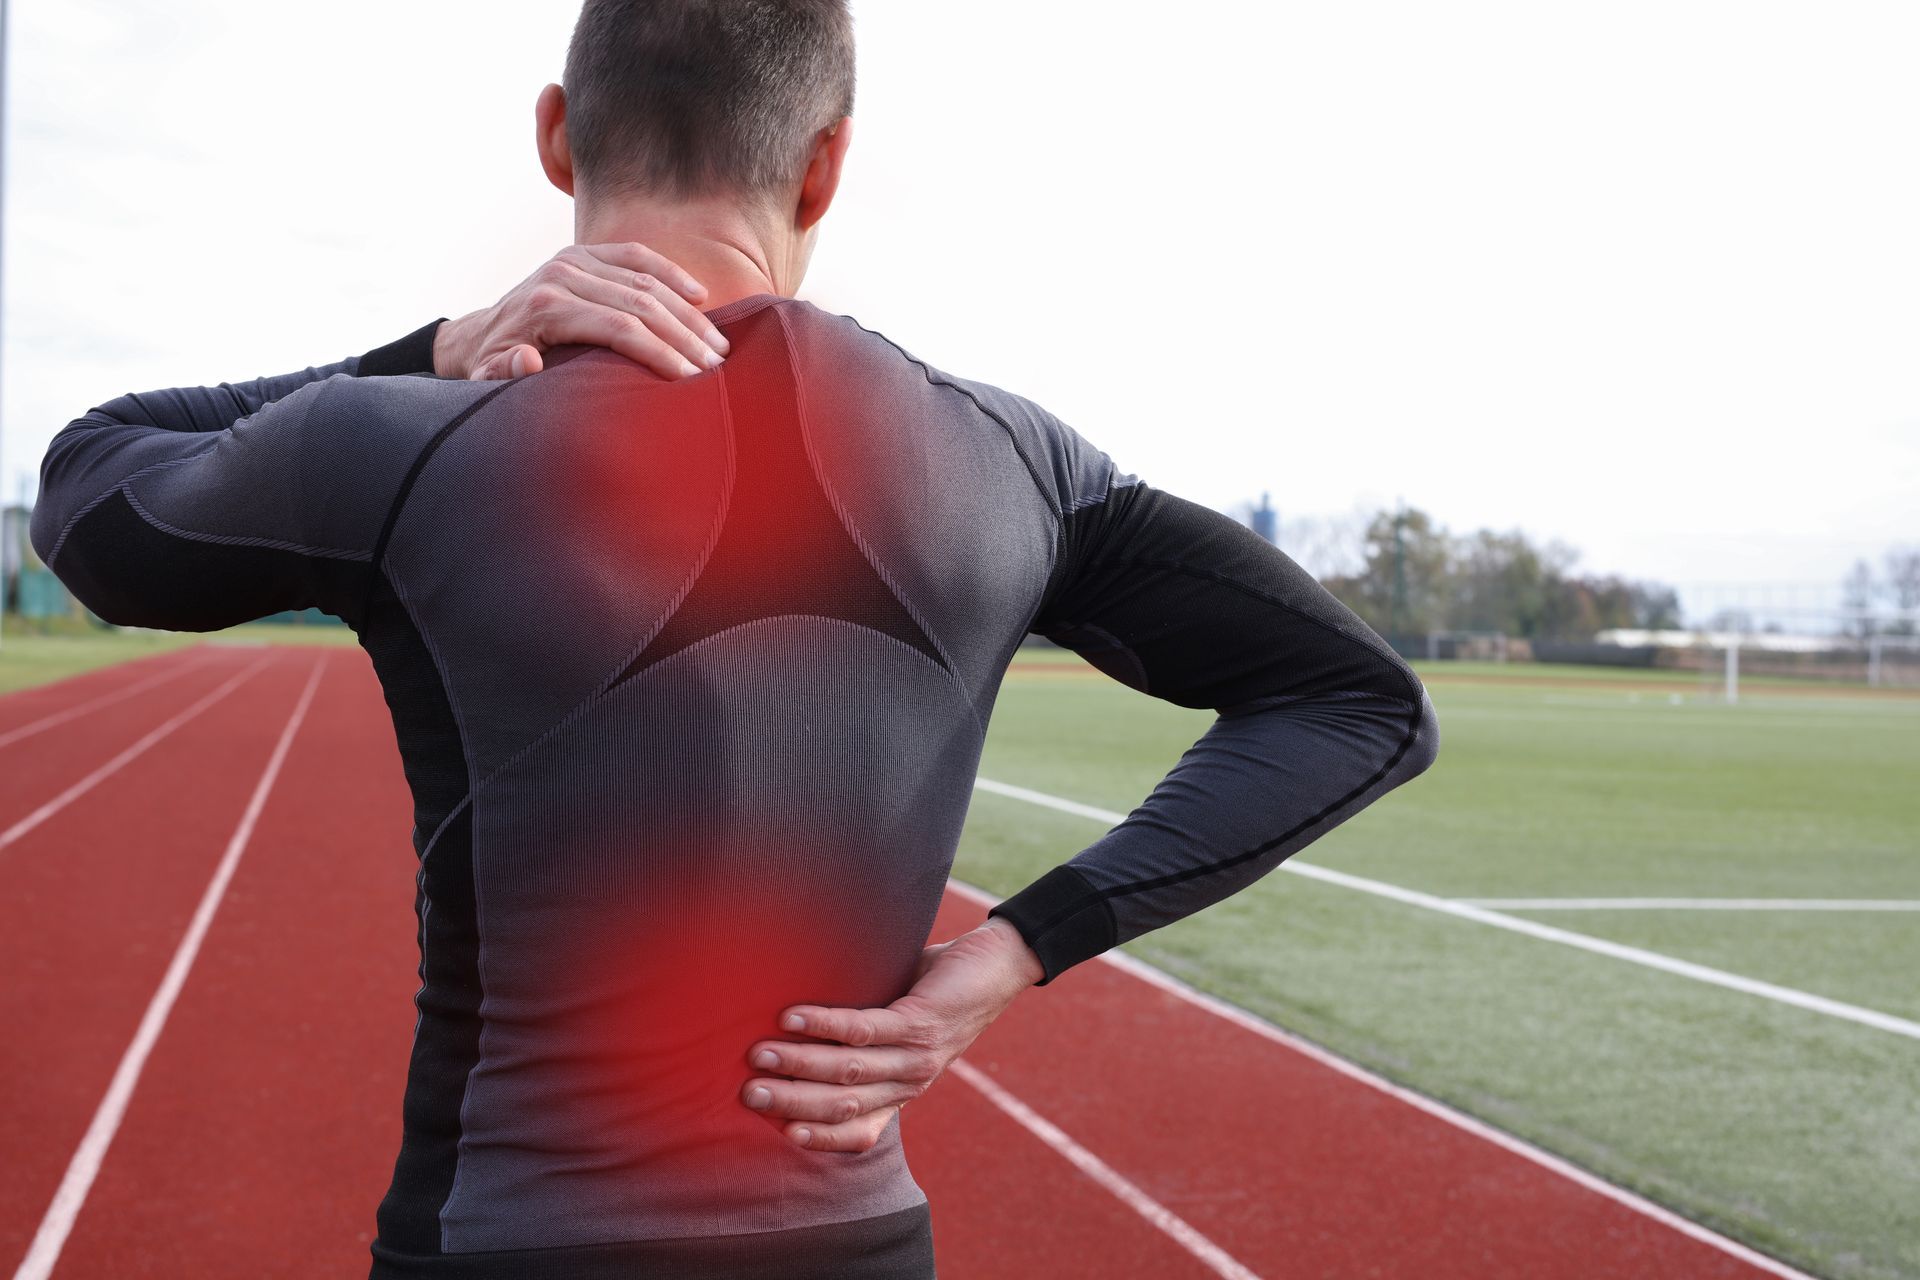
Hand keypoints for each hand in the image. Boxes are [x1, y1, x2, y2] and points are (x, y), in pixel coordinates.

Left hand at [432, 243, 730, 380]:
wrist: (483, 334)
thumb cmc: (496, 366)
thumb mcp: (491, 378)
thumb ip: (504, 374)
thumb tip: (528, 361)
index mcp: (545, 306)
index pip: (618, 327)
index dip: (658, 352)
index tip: (690, 378)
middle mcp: (561, 274)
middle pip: (639, 302)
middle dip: (683, 336)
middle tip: (715, 365)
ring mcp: (575, 258)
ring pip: (645, 279)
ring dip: (687, 313)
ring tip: (717, 344)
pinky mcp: (585, 252)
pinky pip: (636, 256)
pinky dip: (671, 273)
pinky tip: (700, 296)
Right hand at [740, 915, 1045, 1152]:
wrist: (999, 966)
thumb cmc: (938, 992)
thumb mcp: (897, 1026)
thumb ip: (857, 1036)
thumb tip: (790, 1024)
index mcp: (901, 1090)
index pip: (856, 1132)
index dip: (817, 1135)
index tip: (774, 1129)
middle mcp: (909, 1083)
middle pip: (841, 1104)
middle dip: (789, 1101)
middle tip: (746, 1091)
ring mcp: (917, 1057)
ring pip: (848, 1071)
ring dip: (798, 1064)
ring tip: (759, 1053)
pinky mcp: (921, 1024)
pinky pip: (863, 1029)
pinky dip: (823, 1024)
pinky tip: (793, 1017)